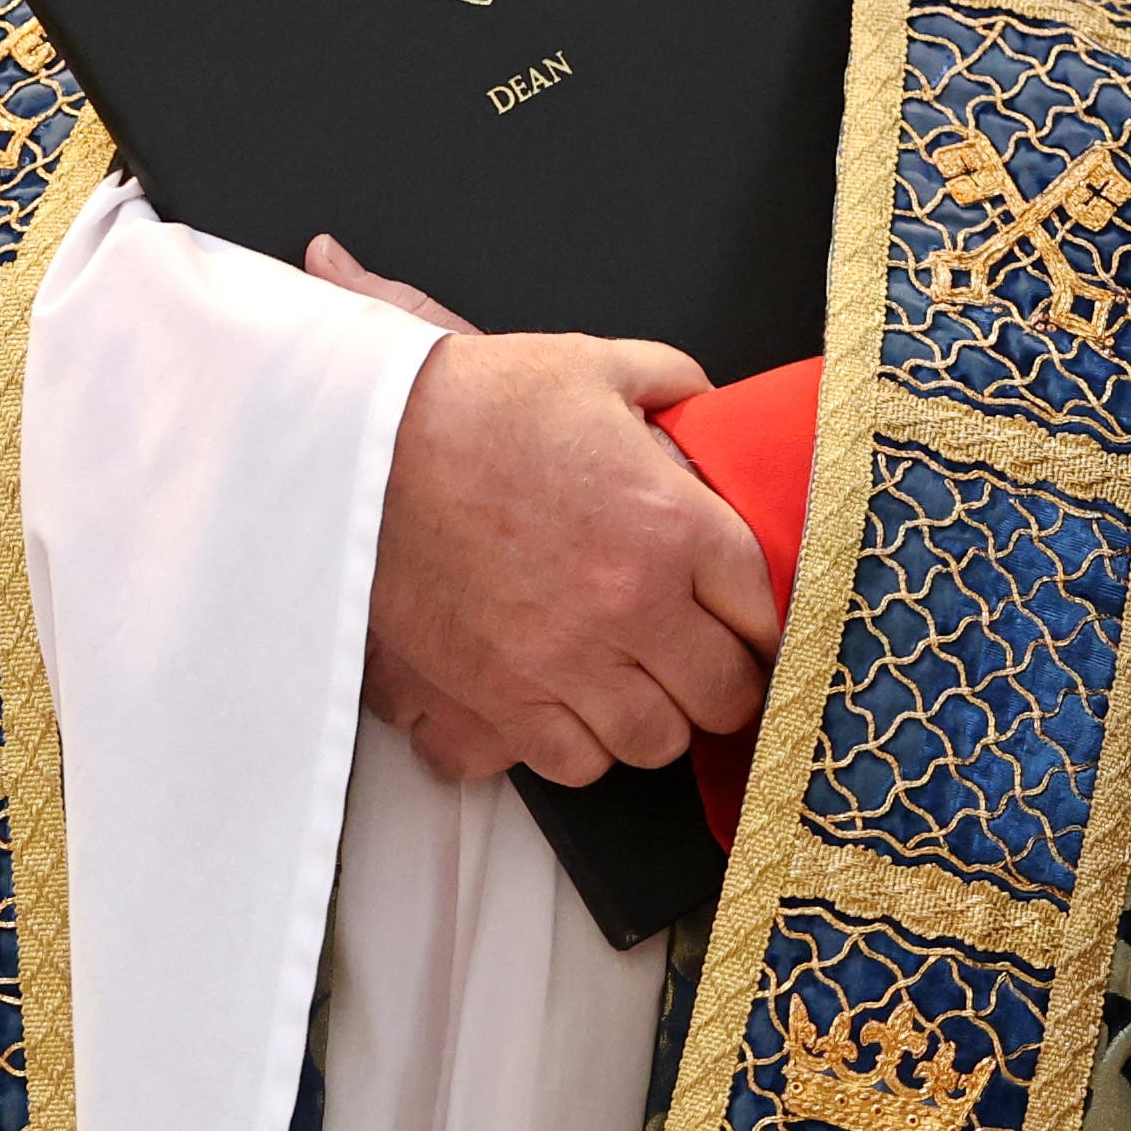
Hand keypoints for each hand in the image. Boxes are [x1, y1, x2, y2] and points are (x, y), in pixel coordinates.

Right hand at [317, 236, 774, 788]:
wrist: (365, 445)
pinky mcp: (502, 697)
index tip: (748, 625)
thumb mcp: (599, 367)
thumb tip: (707, 406)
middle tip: (705, 662)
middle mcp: (634, 604)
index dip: (762, 623)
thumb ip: (675, 386)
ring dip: (660, 718)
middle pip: (726, 693)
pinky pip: (577, 764)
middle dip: (725, 681)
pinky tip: (580, 707)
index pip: (765, 613)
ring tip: (643, 687)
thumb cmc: (480, 403)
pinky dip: (587, 747)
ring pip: (657, 741)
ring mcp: (567, 660)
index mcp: (675, 524)